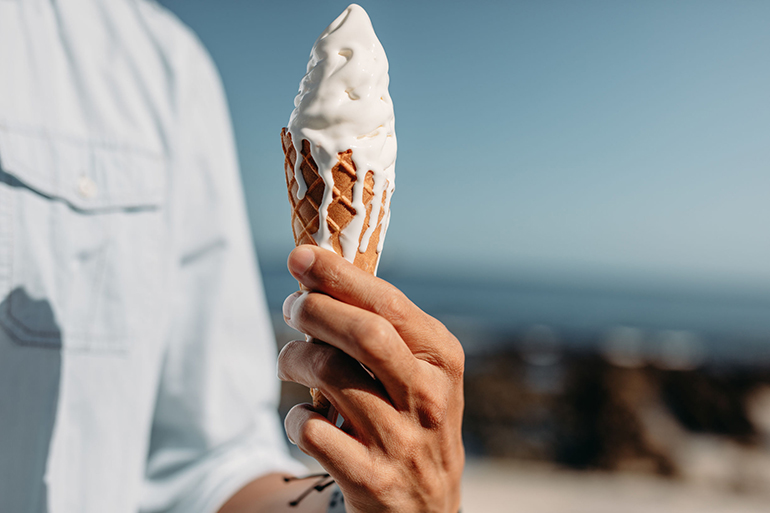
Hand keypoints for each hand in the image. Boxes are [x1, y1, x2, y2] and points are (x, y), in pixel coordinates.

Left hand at [277, 245, 464, 512]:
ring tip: (290, 359)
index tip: (301, 256)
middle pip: (363, 333)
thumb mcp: (417, 373)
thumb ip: (381, 327)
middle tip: (290, 306)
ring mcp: (402, 442)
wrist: (426, 510)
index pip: (388, 304)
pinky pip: (312, 431)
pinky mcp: (372, 479)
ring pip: (329, 376)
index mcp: (442, 360)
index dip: (339, 275)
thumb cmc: (412, 421)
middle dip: (315, 310)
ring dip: (295, 358)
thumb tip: (317, 273)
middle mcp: (429, 398)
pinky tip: (304, 417)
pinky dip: (295, 417)